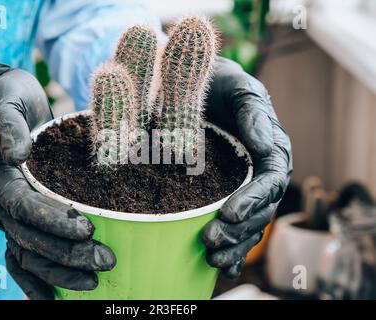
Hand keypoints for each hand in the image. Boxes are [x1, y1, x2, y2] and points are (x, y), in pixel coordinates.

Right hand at [0, 62, 115, 298]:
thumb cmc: (7, 100)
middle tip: (106, 261)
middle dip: (67, 253)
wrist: (0, 108)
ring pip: (28, 254)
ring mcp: (9, 214)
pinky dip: (38, 280)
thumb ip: (8, 124)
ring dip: (60, 271)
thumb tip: (18, 154)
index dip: (52, 220)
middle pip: (30, 238)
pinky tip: (57, 296)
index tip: (86, 228)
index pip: (23, 206)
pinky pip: (23, 257)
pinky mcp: (21, 217)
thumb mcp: (5, 100)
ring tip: (94, 281)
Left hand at [202, 57, 291, 277]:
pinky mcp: (229, 194)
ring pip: (249, 223)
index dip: (252, 200)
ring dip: (234, 245)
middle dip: (238, 230)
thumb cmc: (221, 85)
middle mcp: (262, 172)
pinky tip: (220, 266)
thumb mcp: (239, 89)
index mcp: (272, 149)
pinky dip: (232, 247)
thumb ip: (255, 113)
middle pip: (260, 210)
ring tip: (212, 259)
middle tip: (210, 241)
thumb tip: (269, 146)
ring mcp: (246, 186)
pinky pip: (236, 225)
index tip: (227, 213)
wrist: (201, 87)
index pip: (270, 181)